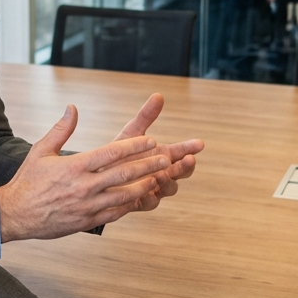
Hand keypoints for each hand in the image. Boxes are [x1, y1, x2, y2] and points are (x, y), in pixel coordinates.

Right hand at [0, 104, 175, 241]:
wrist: (14, 214)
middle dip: (147, 165)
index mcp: (74, 166)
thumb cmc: (28, 180)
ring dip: (144, 186)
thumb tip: (73, 107)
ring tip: (159, 178)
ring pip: (123, 196)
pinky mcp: (86, 221)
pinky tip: (140, 198)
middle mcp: (83, 186)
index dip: (133, 146)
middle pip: (123, 174)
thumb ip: (61, 129)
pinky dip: (130, 205)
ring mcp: (86, 206)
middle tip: (165, 159)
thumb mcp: (41, 151)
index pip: (111, 153)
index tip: (150, 141)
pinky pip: (114, 213)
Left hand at [110, 94, 201, 209]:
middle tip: (189, 159)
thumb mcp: (132, 132)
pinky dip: (151, 197)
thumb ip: (145, 116)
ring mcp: (153, 187)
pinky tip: (148, 190)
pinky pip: (150, 202)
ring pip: (169, 188)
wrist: (97, 175)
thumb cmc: (118, 152)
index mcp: (162, 156)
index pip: (182, 152)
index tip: (199, 143)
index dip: (190, 148)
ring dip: (169, 181)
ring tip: (163, 174)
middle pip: (181, 172)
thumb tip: (158, 95)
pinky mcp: (139, 201)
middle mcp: (161, 172)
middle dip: (186, 166)